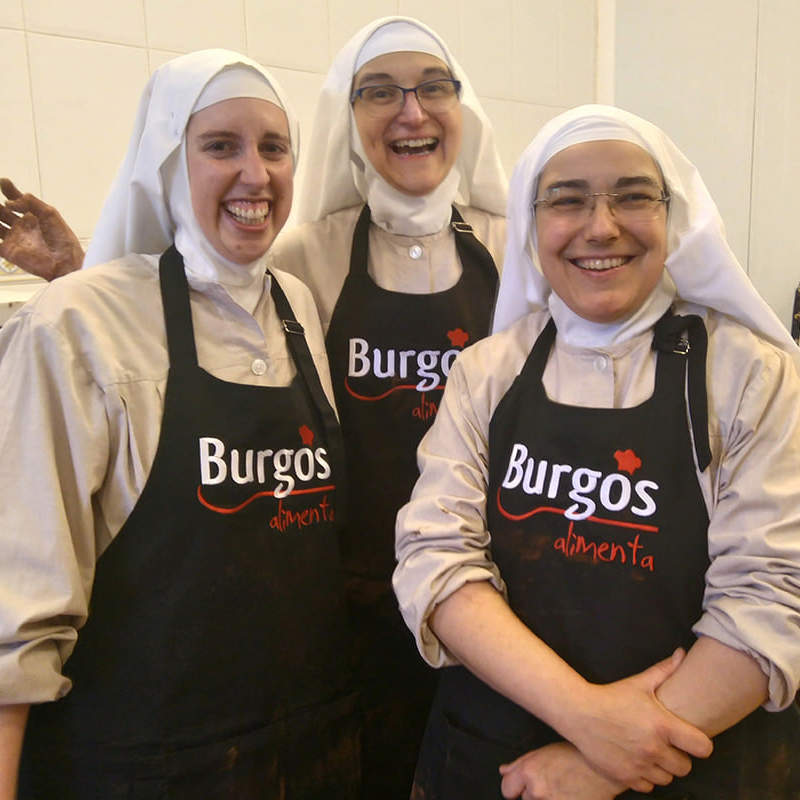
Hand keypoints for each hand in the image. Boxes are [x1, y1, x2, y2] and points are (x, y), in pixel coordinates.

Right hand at [0, 179, 83, 279]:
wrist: (66, 261)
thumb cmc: (63, 239)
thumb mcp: (50, 213)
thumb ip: (30, 202)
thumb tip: (8, 202)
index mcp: (31, 216)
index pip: (15, 200)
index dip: (9, 190)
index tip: (4, 181)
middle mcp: (20, 226)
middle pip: (1, 211)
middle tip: (0, 203)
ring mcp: (13, 238)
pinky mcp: (8, 251)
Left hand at [499, 742, 623, 799]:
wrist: (605, 768)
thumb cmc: (577, 754)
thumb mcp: (544, 751)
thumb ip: (520, 763)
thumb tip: (504, 771)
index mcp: (529, 772)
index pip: (506, 789)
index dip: (514, 786)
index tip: (521, 785)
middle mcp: (537, 791)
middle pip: (525, 799)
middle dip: (534, 792)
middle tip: (550, 782)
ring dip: (547, 799)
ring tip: (562, 788)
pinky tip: (568, 794)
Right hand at [563, 649, 712, 791]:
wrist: (579, 713)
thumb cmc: (611, 697)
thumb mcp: (639, 683)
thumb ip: (664, 670)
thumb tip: (681, 654)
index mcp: (662, 726)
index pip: (703, 748)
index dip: (700, 744)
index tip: (691, 739)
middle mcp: (654, 748)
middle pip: (685, 767)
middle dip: (678, 757)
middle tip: (666, 745)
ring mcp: (640, 765)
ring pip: (667, 779)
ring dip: (662, 768)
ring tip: (650, 753)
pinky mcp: (626, 777)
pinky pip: (648, 786)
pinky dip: (645, 777)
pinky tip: (637, 762)